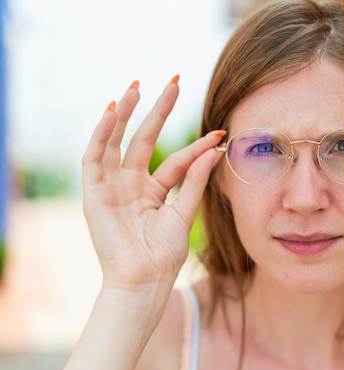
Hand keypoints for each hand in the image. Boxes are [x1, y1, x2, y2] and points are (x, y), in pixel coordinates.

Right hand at [82, 78, 224, 297]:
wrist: (143, 282)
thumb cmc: (164, 255)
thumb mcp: (184, 212)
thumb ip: (196, 180)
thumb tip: (215, 149)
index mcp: (153, 192)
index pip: (176, 161)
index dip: (196, 146)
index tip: (218, 132)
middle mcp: (131, 185)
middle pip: (144, 140)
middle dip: (157, 111)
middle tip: (174, 83)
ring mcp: (111, 187)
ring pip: (116, 142)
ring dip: (125, 114)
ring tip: (137, 87)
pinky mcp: (94, 194)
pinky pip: (94, 158)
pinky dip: (101, 134)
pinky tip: (113, 111)